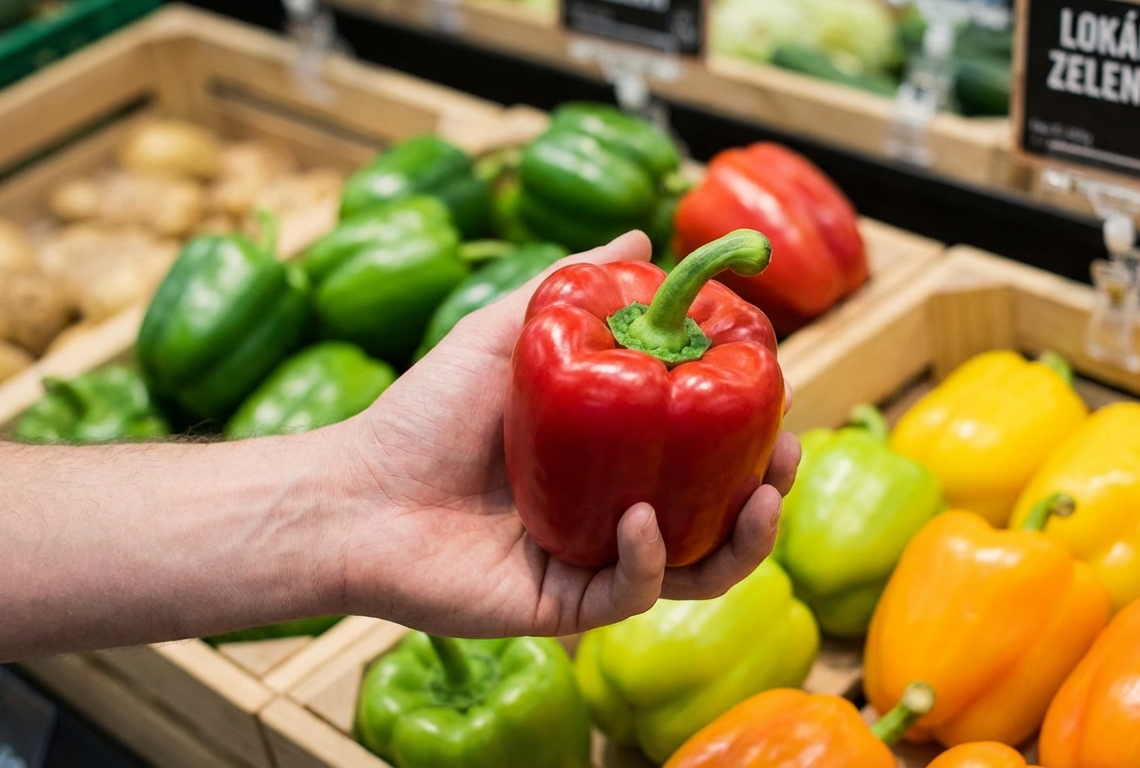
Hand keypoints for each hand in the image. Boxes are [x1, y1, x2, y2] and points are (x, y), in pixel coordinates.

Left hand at [334, 231, 801, 637]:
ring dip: (741, 540)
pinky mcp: (566, 608)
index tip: (776, 395)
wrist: (354, 494)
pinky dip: (647, 559)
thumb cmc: (423, 413)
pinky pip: (630, 593)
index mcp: (612, 457)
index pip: (702, 450)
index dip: (749, 430)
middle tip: (785, 456)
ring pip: (694, 568)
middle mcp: (613, 513)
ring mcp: (594, 564)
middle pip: (716, 515)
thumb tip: (641, 235)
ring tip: (760, 497)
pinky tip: (642, 519)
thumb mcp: (505, 333)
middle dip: (767, 491)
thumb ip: (572, 286)